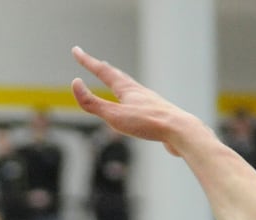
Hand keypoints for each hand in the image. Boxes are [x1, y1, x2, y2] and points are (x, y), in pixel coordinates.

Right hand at [71, 46, 193, 155]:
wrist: (180, 131)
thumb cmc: (148, 124)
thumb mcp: (115, 116)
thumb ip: (93, 103)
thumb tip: (75, 83)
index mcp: (127, 89)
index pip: (102, 71)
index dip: (87, 62)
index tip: (76, 51)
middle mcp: (139, 92)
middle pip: (118, 77)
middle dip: (105, 70)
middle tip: (98, 64)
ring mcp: (150, 103)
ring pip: (132, 90)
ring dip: (121, 84)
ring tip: (118, 84)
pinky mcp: (159, 115)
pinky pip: (143, 104)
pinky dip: (134, 101)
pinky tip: (139, 109)